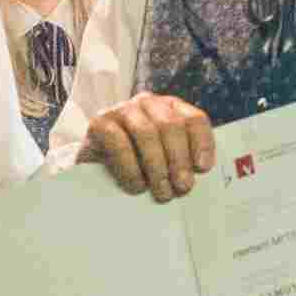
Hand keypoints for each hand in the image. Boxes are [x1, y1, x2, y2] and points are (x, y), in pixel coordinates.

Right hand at [82, 94, 217, 199]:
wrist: (93, 163)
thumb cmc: (136, 163)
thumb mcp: (163, 158)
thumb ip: (179, 160)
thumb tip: (193, 178)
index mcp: (170, 108)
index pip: (194, 119)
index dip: (202, 143)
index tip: (202, 168)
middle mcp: (147, 104)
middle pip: (171, 125)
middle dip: (179, 159)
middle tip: (182, 187)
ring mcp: (122, 110)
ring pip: (147, 133)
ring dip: (157, 166)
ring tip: (162, 192)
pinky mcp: (99, 123)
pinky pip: (119, 143)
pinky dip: (131, 168)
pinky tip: (137, 186)